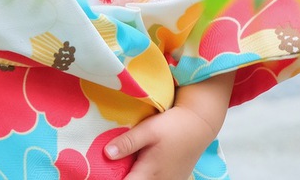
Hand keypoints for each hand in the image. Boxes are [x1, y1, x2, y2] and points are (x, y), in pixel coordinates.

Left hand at [104, 105, 218, 179]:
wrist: (199, 124)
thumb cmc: (173, 126)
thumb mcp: (148, 130)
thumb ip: (128, 142)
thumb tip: (106, 154)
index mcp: (149, 174)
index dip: (111, 178)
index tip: (100, 172)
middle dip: (121, 176)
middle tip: (109, 166)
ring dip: (133, 176)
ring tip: (122, 166)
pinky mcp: (173, 179)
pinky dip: (143, 175)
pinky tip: (137, 166)